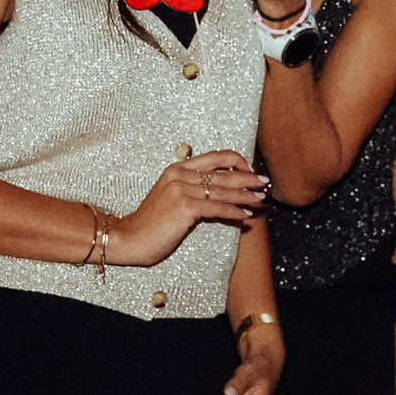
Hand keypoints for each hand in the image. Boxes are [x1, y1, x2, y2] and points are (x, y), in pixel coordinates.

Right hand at [113, 151, 269, 266]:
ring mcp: (181, 190)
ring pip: (223, 191)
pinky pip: (217, 207)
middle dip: (248, 178)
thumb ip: (192, 189)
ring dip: (246, 195)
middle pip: (223, 173)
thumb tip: (223, 191)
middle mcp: (180, 175)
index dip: (237, 160)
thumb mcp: (172, 197)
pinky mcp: (184, 207)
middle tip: (265, 183)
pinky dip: (234, 211)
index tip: (250, 169)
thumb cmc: (152, 223)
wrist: (130, 237)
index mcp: (177, 169)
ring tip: (260, 200)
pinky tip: (245, 215)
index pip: (215, 157)